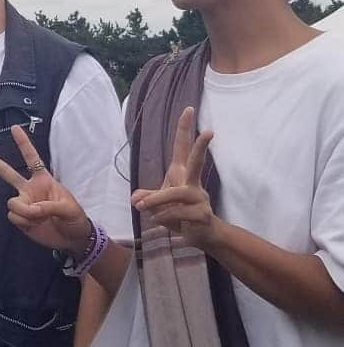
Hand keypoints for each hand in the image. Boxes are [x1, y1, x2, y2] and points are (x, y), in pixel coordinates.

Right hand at [0, 126, 91, 255]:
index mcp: (43, 180)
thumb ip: (50, 206)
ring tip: (41, 219)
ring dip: (26, 213)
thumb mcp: (69, 209)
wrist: (72, 239)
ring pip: (12, 203)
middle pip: (7, 173)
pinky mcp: (20, 219)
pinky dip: (24, 223)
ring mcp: (23, 203)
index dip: (23, 143)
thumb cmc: (75, 219)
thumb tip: (32, 209)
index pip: (32, 159)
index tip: (14, 128)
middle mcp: (30, 189)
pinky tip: (35, 225)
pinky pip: (13, 217)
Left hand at [131, 106, 216, 250]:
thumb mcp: (158, 204)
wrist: (200, 237)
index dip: (184, 129)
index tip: (188, 109)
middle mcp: (194, 183)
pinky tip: (161, 221)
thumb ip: (147, 197)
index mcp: (183, 175)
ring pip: (175, 194)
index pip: (183, 147)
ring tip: (140, 208)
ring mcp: (200, 198)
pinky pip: (176, 213)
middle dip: (202, 147)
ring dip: (155, 201)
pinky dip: (162, 217)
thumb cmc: (179, 214)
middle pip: (197, 162)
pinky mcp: (202, 214)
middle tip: (211, 131)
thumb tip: (135, 198)